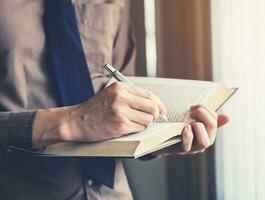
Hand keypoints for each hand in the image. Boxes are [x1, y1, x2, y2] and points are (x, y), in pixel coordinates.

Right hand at [32, 82, 165, 147]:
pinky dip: (137, 129)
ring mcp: (120, 112)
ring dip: (145, 123)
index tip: (162, 110)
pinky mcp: (119, 126)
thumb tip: (155, 104)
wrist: (77, 121)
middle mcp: (121, 98)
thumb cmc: (95, 108)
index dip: (159, 104)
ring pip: (148, 119)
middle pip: (152, 107)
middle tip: (151, 118)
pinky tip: (128, 127)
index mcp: (120, 88)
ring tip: (135, 122)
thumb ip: (131, 95)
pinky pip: (139, 128)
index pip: (149, 95)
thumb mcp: (111, 94)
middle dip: (155, 115)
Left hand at [153, 104, 228, 155]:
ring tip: (187, 123)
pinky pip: (188, 145)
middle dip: (202, 114)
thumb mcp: (194, 121)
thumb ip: (208, 119)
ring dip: (197, 126)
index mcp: (208, 133)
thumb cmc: (180, 129)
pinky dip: (188, 135)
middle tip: (190, 112)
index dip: (205, 109)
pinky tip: (184, 128)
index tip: (193, 107)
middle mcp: (203, 142)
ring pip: (205, 142)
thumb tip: (227, 118)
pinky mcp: (181, 151)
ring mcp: (193, 148)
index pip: (215, 119)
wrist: (162, 140)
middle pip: (212, 127)